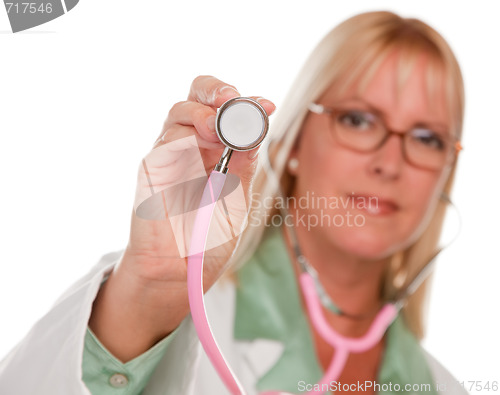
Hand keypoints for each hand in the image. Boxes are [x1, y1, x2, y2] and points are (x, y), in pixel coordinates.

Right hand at [88, 76, 274, 360]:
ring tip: (218, 126)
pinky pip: (166, 140)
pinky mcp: (152, 168)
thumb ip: (244, 165)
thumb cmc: (208, 238)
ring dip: (202, 111)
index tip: (266, 105)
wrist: (180, 271)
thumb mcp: (237, 199)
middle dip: (216, 90)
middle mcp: (193, 147)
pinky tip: (201, 144)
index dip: (246, 104)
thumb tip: (257, 130)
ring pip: (179, 111)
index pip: (228, 113)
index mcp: (217, 151)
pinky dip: (185, 135)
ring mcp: (171, 155)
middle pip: (197, 98)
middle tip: (232, 98)